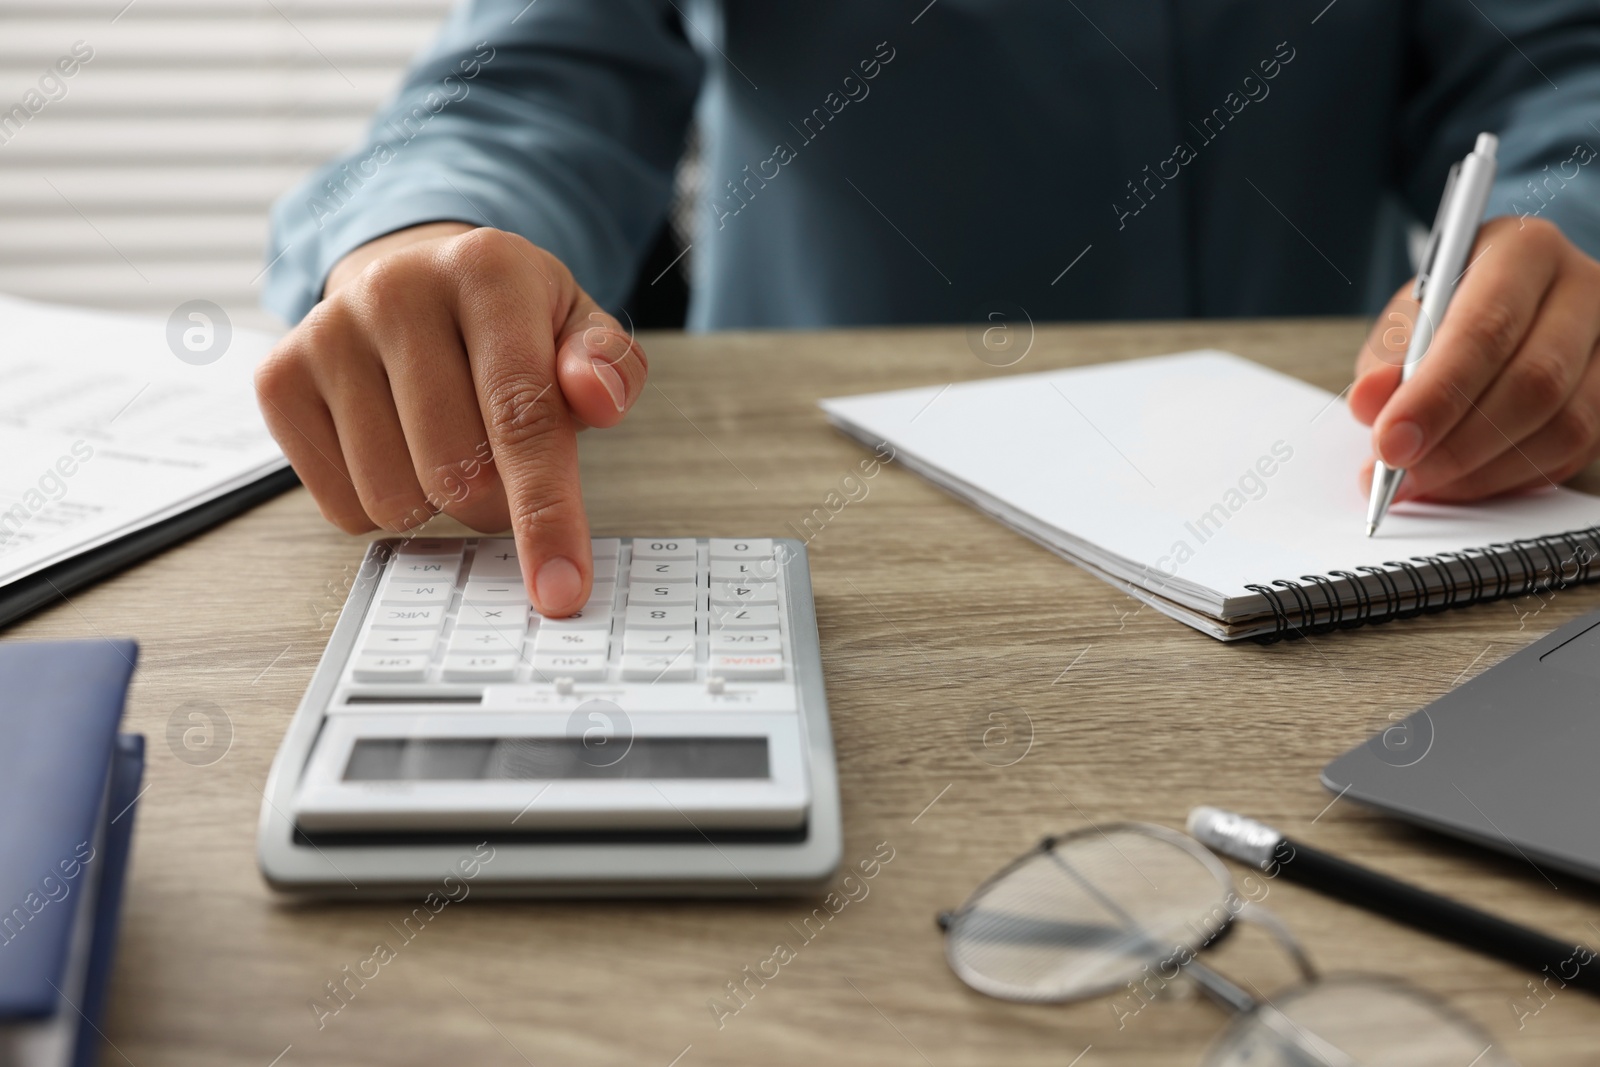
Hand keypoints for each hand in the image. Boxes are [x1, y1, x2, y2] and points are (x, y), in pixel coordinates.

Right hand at [254, 222, 645, 614]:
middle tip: (504, 469)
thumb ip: (608, 366)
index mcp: (487, 270)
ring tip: (446, 445)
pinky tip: (394, 445)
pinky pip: (342, 506)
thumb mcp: (577, 327)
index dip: (545, 514)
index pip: (520, 417)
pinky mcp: (279, 378)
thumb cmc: (507, 322)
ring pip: (394, 499)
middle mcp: (396, 290)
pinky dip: (381, 505)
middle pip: (456, 473)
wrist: (414, 281)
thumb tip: (597, 398)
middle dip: (496, 504)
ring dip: (435, 505)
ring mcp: (327, 332)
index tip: (562, 591)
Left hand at [1350, 216, 1599, 502]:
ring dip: (1483, 472)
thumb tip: (1369, 403)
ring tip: (1424, 484)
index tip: (1390, 444)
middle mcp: (1584, 289)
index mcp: (1524, 252)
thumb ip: (1386, 361)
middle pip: (1534, 382)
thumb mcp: (1406, 319)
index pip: (1485, 329)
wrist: (1505, 306)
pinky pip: (1576, 453)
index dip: (1436, 396)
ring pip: (1565, 427)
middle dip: (1456, 445)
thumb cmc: (1450, 310)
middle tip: (1400, 478)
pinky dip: (1511, 478)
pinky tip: (1465, 481)